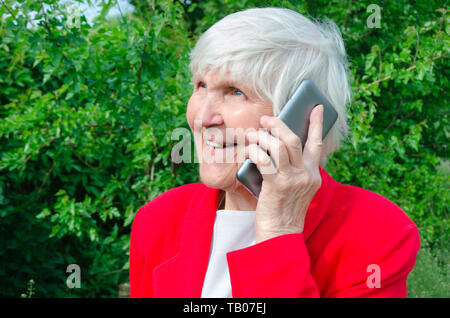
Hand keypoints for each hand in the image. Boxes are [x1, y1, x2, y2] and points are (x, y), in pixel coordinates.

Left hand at [245, 105, 323, 242]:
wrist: (280, 233)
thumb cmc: (284, 209)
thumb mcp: (296, 188)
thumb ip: (292, 168)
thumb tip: (275, 144)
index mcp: (314, 175)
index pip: (318, 144)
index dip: (317, 124)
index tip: (317, 108)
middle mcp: (307, 175)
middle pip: (294, 140)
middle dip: (278, 124)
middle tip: (266, 118)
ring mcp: (293, 180)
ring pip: (279, 146)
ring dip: (262, 136)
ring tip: (252, 134)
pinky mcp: (277, 185)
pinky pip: (264, 160)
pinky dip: (254, 151)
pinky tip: (248, 150)